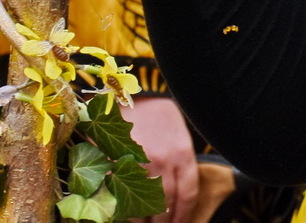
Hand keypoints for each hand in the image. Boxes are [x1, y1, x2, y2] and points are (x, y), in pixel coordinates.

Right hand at [122, 95, 198, 222]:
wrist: (129, 95)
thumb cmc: (157, 115)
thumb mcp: (178, 134)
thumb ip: (181, 161)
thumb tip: (180, 195)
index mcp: (183, 153)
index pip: (188, 193)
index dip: (184, 214)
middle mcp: (164, 160)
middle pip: (167, 203)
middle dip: (164, 222)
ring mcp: (139, 163)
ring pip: (144, 203)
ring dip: (144, 220)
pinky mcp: (117, 164)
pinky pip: (122, 195)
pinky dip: (124, 210)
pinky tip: (126, 215)